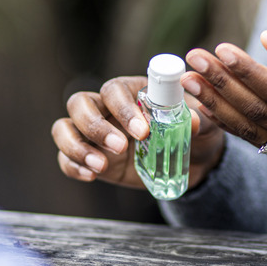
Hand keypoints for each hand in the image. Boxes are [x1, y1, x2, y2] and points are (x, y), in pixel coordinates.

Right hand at [52, 76, 224, 189]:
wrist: (193, 161)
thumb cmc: (195, 132)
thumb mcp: (202, 125)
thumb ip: (196, 119)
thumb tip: (191, 120)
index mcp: (131, 90)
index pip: (114, 89)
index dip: (123, 108)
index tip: (143, 131)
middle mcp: (106, 106)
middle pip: (79, 103)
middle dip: (94, 125)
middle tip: (121, 147)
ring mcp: (94, 132)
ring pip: (64, 127)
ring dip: (76, 146)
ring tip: (100, 166)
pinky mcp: (89, 156)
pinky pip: (65, 157)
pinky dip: (72, 165)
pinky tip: (92, 175)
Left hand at [180, 31, 266, 161]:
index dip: (249, 72)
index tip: (221, 49)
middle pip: (257, 112)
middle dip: (221, 84)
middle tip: (193, 60)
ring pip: (248, 128)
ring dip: (215, 103)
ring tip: (188, 80)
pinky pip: (250, 136)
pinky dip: (224, 119)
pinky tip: (202, 101)